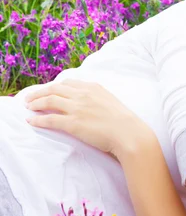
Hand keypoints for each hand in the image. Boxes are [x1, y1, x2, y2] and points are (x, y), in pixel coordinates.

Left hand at [25, 79, 152, 159]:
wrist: (127, 132)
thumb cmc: (122, 120)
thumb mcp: (109, 100)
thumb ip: (96, 97)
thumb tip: (87, 100)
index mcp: (93, 87)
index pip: (67, 83)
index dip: (54, 86)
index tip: (47, 90)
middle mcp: (83, 94)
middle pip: (55, 89)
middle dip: (40, 92)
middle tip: (30, 98)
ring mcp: (77, 108)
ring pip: (50, 100)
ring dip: (36, 103)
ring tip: (28, 107)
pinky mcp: (73, 123)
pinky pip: (50, 119)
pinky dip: (38, 119)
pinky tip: (31, 121)